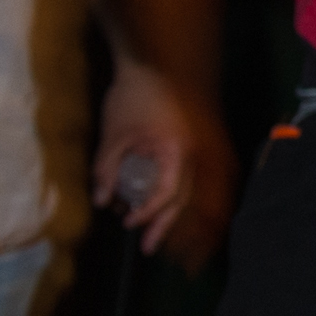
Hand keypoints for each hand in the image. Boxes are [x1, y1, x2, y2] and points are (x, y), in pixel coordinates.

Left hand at [91, 60, 235, 271]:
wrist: (153, 64)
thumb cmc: (132, 97)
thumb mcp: (112, 135)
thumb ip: (107, 170)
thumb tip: (103, 201)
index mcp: (177, 148)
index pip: (169, 191)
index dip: (149, 212)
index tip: (129, 222)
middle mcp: (197, 151)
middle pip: (192, 198)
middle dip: (175, 228)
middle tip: (155, 251)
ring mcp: (205, 146)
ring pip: (208, 192)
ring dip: (197, 220)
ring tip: (189, 245)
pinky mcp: (205, 143)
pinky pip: (212, 179)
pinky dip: (208, 200)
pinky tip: (201, 214)